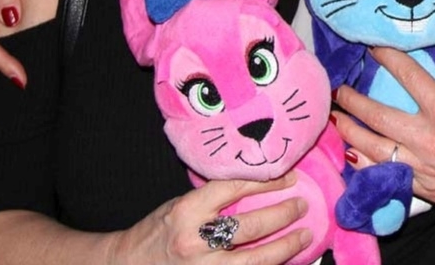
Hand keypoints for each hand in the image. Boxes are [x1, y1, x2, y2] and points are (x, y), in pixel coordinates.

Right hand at [110, 174, 311, 263]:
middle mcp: (195, 241)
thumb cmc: (160, 230)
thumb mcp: (181, 205)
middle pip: (251, 226)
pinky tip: (283, 261)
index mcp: (187, 211)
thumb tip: (258, 185)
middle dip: (283, 215)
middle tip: (302, 205)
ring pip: (255, 260)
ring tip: (304, 235)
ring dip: (285, 247)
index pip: (234, 189)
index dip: (266, 182)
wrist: (130, 264)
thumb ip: (214, 199)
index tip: (289, 179)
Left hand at [331, 47, 434, 236]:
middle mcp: (428, 140)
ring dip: (351, 133)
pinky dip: (366, 166)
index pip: (408, 76)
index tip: (372, 47)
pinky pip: (386, 176)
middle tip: (339, 90)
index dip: (387, 57)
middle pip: (378, 115)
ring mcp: (423, 168)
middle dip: (353, 100)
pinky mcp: (425, 190)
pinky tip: (354, 158)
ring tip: (338, 121)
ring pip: (372, 150)